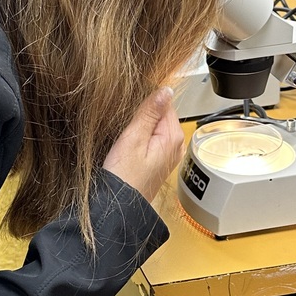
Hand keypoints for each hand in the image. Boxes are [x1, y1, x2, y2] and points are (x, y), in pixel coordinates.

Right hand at [102, 87, 184, 203]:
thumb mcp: (134, 137)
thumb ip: (150, 111)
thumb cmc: (125, 177)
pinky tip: (129, 144)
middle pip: (161, 114)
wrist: (119, 205)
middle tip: (127, 126)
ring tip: (127, 137)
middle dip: (143, 114)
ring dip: (140, 126)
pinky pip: (151, 139)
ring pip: (155, 126)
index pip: (165, 102)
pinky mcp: (157, 160)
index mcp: (173, 136)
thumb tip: (166, 90)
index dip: (146, 101)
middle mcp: (175, 145)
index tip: (132, 109)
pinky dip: (140, 137)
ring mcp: (167, 154)